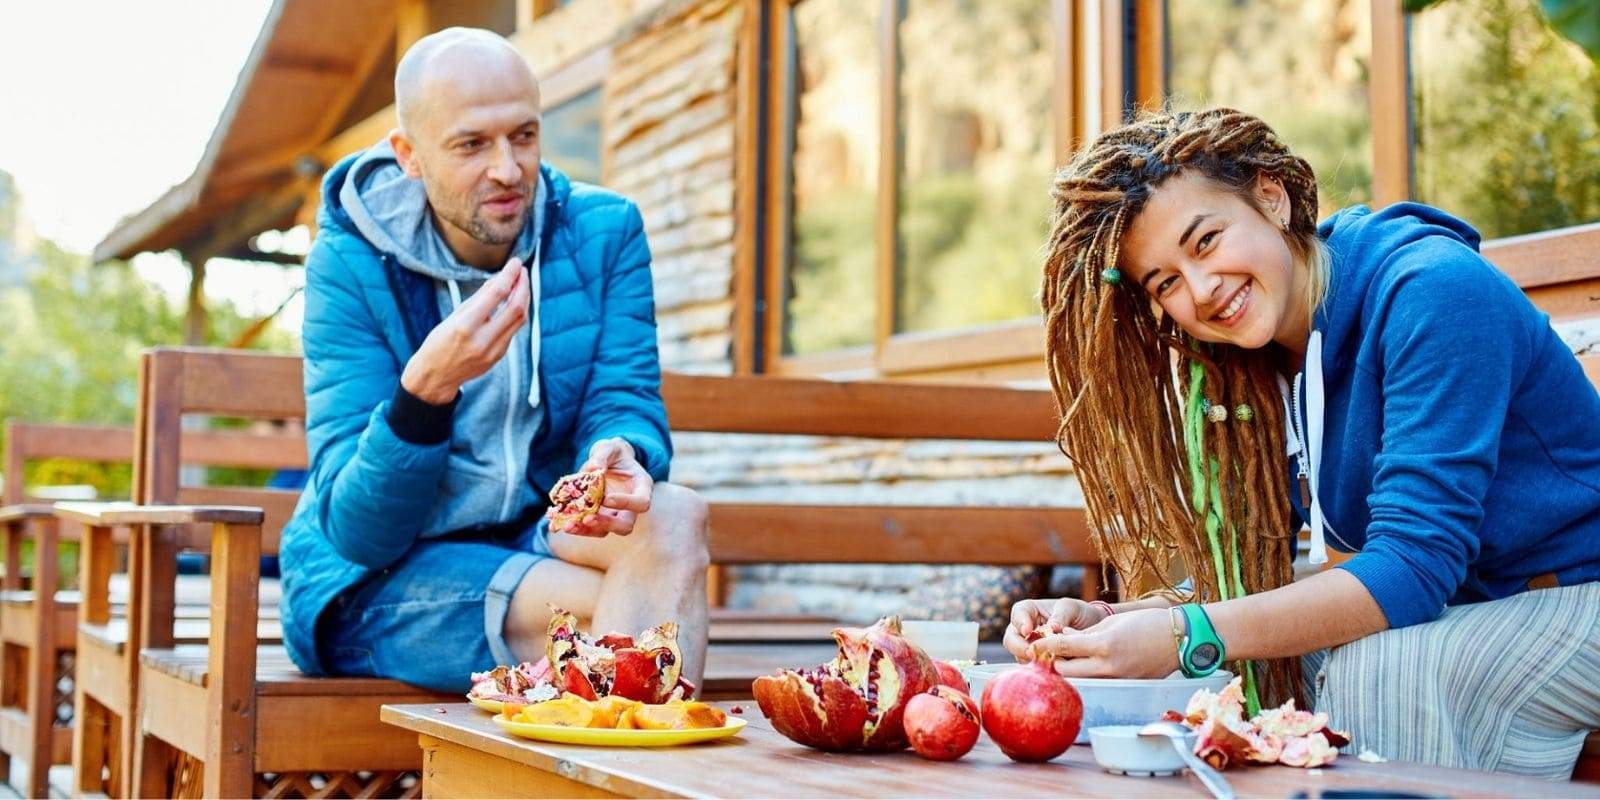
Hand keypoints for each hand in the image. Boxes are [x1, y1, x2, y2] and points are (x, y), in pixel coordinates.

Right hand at [400, 257, 528, 404]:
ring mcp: (494, 351)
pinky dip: (515, 314)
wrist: (435, 377)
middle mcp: (483, 339)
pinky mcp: (499, 356)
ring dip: (524, 299)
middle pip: (516, 307)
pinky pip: (513, 331)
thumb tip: (500, 279)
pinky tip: (513, 303)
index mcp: (465, 326)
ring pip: (520, 319)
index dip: (510, 275)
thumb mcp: (452, 316)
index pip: (497, 294)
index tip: (516, 262)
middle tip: (522, 271)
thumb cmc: (438, 343)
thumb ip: (478, 299)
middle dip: (523, 286)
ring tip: (520, 284)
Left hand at [561, 438, 653, 536]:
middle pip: (625, 525)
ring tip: (568, 525)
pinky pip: (587, 527)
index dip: (626, 504)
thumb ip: (602, 456)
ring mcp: (612, 514)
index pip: (642, 503)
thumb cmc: (613, 453)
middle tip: (588, 518)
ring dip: (586, 530)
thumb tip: (592, 468)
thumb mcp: (609, 448)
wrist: (606, 461)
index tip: (606, 499)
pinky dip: (573, 526)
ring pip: (604, 531)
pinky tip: (557, 525)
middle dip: (606, 524)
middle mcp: (629, 507)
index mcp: (641, 488)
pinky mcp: (596, 517)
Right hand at [1002, 597, 1110, 661]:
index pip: (1018, 614)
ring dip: (1033, 660)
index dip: (1020, 623)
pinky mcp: (1037, 662)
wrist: (1091, 630)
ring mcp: (1029, 647)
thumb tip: (1052, 628)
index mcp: (1028, 610)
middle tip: (1033, 653)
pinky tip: (1054, 668)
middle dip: (1020, 647)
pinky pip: (1033, 668)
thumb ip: (1060, 616)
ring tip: (1050, 660)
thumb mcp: (1072, 608)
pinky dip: (1041, 669)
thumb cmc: (1078, 613)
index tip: (1028, 630)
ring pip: (1020, 656)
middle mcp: (1024, 630)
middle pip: (1011, 640)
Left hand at [1029, 607, 1178, 678]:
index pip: (1063, 647)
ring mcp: (1118, 680)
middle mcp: (1108, 666)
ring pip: (1080, 682)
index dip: (1043, 645)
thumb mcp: (1111, 624)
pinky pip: (1098, 684)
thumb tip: (1062, 641)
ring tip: (1058, 663)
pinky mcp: (1125, 686)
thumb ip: (1085, 635)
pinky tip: (1082, 669)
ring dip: (1067, 673)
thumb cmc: (1146, 624)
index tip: (1031, 643)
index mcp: (1103, 645)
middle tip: (1040, 657)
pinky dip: (1087, 678)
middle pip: (1066, 672)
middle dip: (1051, 664)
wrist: (1180, 639)